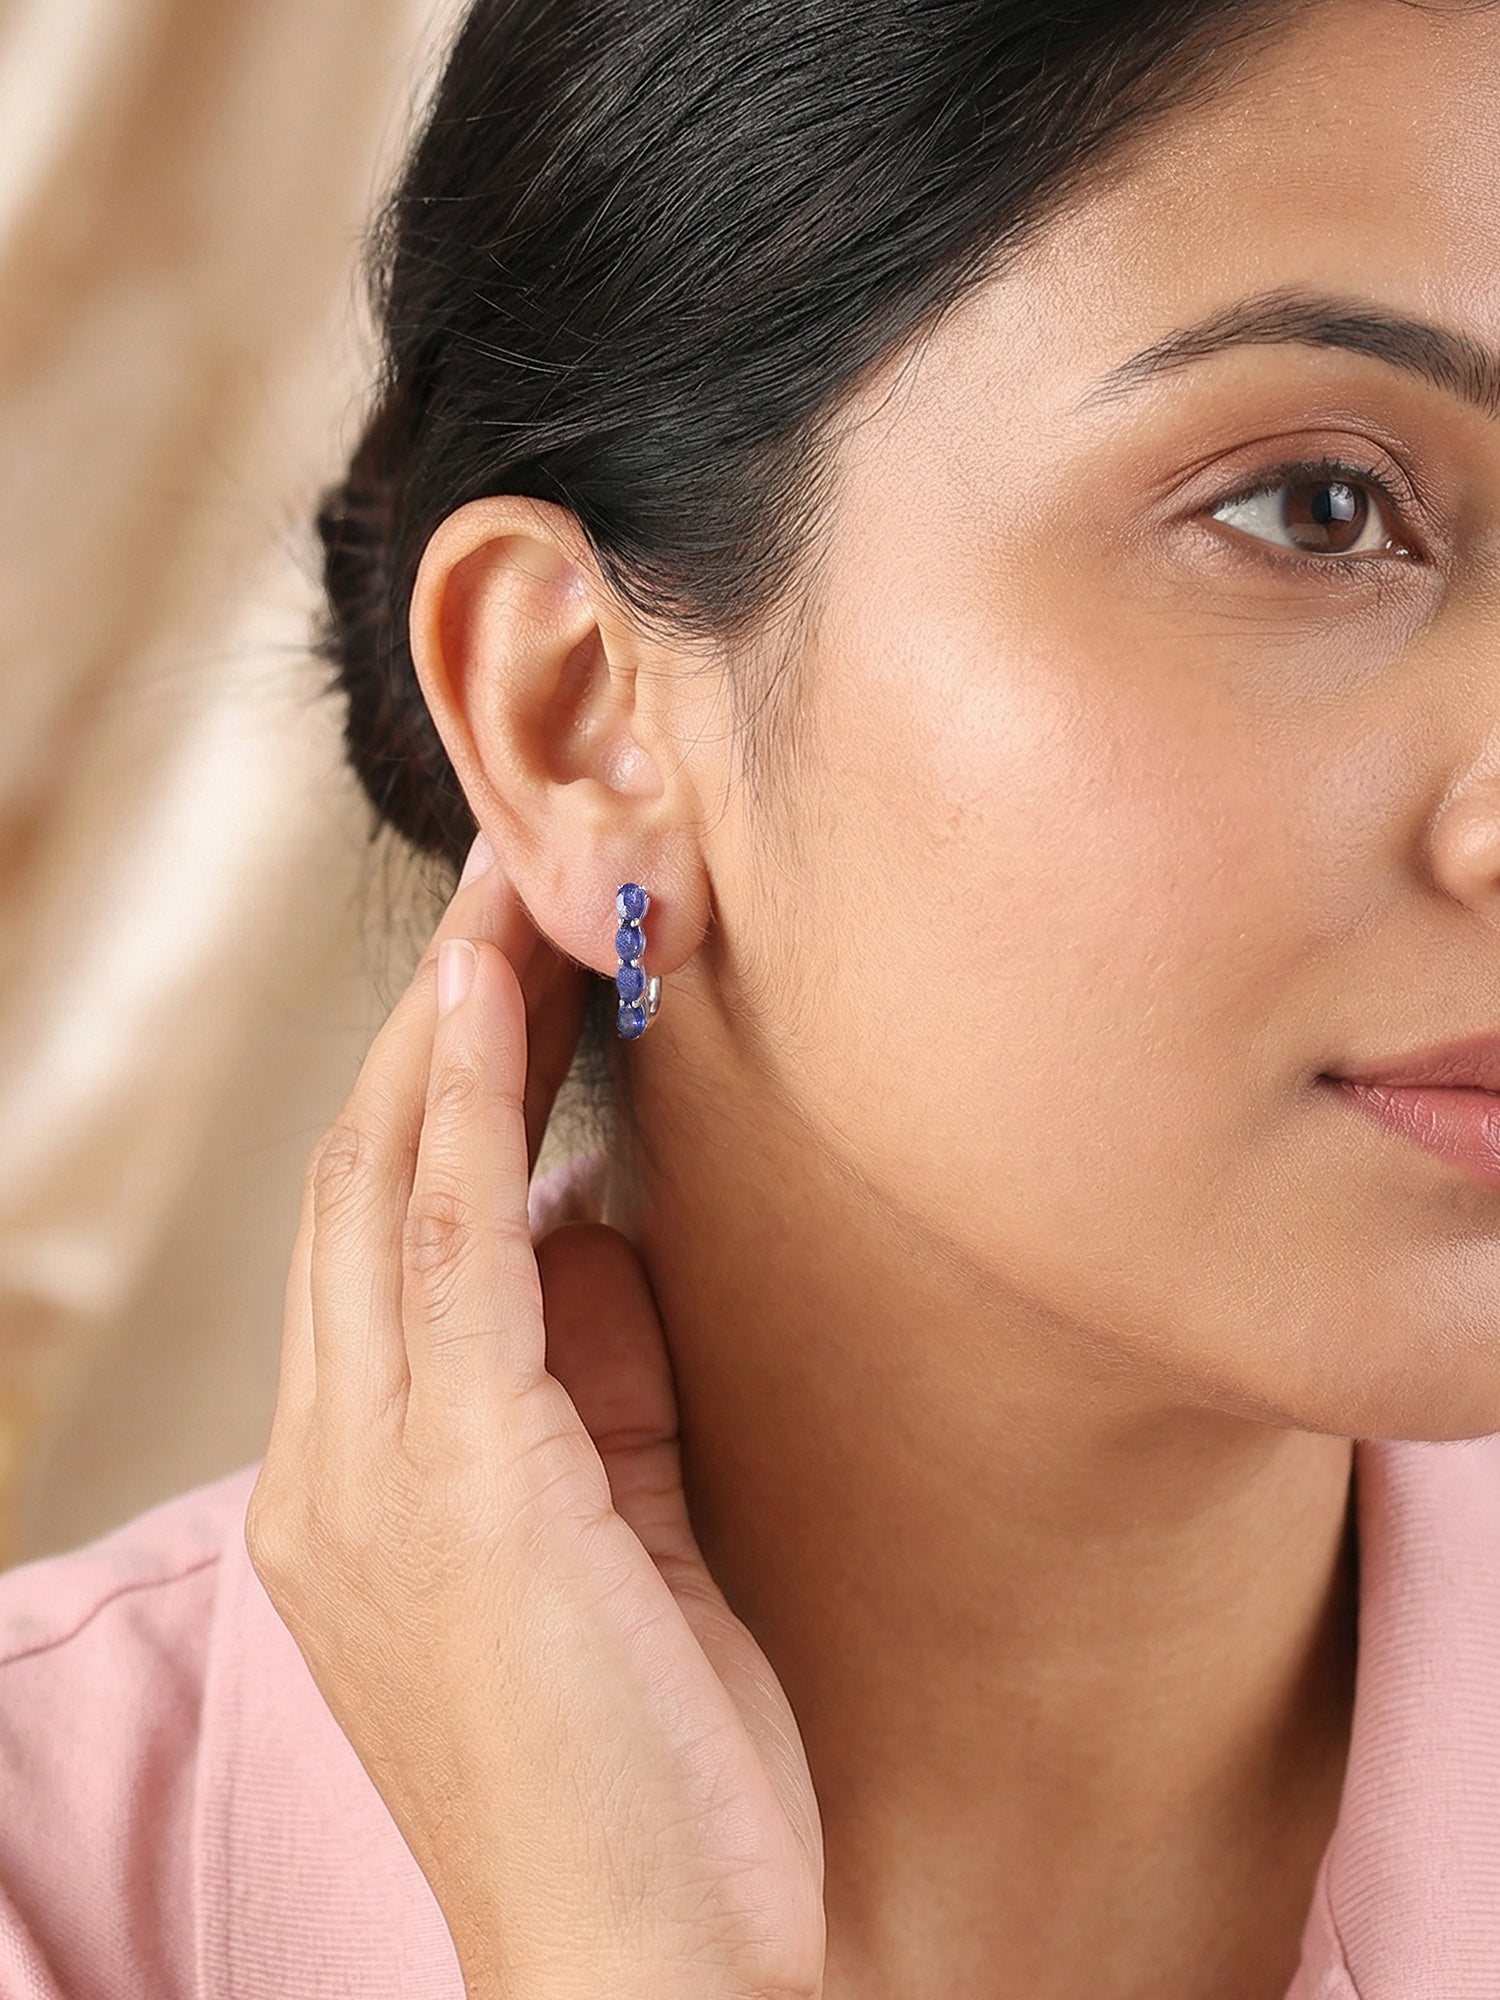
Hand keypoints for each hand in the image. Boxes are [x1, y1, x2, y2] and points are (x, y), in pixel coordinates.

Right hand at [244, 837, 825, 1999]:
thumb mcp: (625, 1531)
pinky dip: (460, 1107)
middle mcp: (332, 1462)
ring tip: (510, 898)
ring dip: (447, 1027)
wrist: (652, 1973)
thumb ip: (596, 1382)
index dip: (440, 1089)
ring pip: (384, 1187)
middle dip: (436, 1027)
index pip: (387, 1233)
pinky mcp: (442, 1489)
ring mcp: (367, 1474)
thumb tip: (605, 1232)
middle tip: (513, 889)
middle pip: (367, 1183)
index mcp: (368, 1479)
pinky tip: (490, 997)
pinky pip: (440, 1247)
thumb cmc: (657, 1762)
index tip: (517, 975)